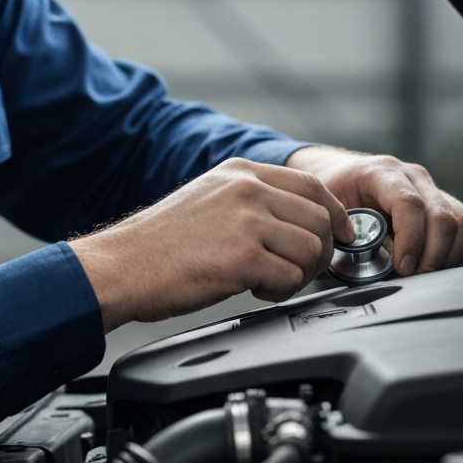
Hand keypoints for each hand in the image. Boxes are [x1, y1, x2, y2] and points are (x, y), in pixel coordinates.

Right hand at [68, 158, 351, 331]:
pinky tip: (253, 289)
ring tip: (268, 280)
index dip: (335, 215)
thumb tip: (296, 219)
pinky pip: (291, 277)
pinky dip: (280, 291)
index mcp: (240, 172)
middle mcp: (246, 189)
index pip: (312, 185)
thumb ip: (249, 199)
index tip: (339, 236)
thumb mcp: (208, 198)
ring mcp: (246, 221)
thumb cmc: (161, 242)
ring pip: (312, 249)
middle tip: (297, 271)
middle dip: (320, 252)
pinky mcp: (243, 257)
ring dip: (300, 274)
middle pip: (320, 218)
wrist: (123, 265)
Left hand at [285, 145, 462, 276]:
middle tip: (414, 278)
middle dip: (433, 255)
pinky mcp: (441, 201)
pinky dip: (455, 250)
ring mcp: (429, 186)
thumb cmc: (332, 190)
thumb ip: (339, 229)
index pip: (409, 203)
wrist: (339, 174)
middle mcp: (411, 176)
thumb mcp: (327, 206)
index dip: (411, 239)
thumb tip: (355, 258)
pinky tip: (434, 263)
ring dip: (449, 254)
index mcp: (379, 172)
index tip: (403, 267)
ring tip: (426, 274)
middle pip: (442, 215)